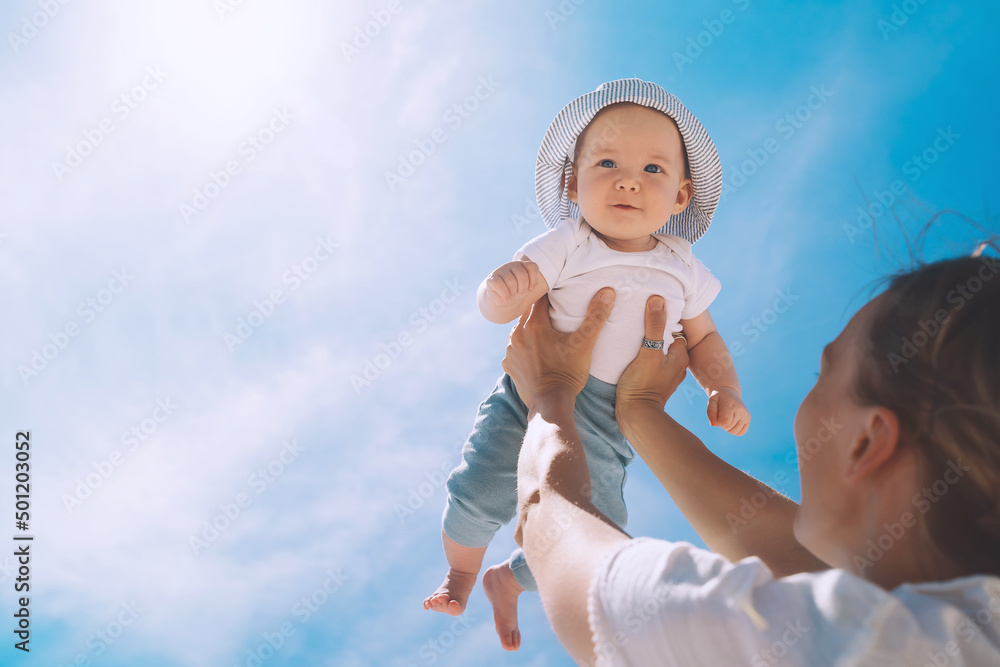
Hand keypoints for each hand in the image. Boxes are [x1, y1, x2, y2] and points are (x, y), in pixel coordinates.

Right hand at [484, 260, 541, 310]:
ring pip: (511, 281)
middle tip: (519, 292)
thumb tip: (531, 286)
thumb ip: (533, 283)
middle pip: (522, 275)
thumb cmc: (518, 291)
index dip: (534, 280)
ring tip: (512, 295)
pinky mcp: (491, 279)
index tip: (530, 288)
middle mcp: (512, 265)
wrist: (503, 299)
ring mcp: (501, 270)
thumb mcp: (528, 288)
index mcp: (522, 264)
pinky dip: (505, 295)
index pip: (532, 266)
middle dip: (523, 288)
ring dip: (513, 293)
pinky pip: (499, 285)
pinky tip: (506, 298)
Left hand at [502, 288, 614, 407]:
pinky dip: (524, 348)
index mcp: (534, 324)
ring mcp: (510, 351)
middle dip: (541, 313)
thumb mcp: (584, 343)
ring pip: (520, 331)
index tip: (560, 296)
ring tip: (546, 334)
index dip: (551, 296)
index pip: (540, 299)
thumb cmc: (568, 373)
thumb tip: (608, 292)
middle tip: (556, 314)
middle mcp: (517, 334)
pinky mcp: (509, 365)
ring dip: (531, 330)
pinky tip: (536, 353)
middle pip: (528, 314)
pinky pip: (516, 349)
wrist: (550, 404)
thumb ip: (595, 316)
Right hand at [615, 296, 689, 422]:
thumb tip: (658, 299)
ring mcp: (665, 376)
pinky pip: (652, 362)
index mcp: (680, 356)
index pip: (675, 328)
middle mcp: (677, 365)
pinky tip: (631, 354)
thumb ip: (654, 326)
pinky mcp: (653, 383)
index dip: (663, 319)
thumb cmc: (642, 384)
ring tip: (633, 335)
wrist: (635, 416)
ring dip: (649, 344)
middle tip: (638, 320)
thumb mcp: (648, 352)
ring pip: (659, 351)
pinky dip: (644, 356)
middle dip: (655, 330)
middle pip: (666, 339)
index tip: (649, 310)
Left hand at [708, 387, 750, 435]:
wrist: (730, 394)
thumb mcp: (711, 401)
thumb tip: (713, 424)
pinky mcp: (748, 420)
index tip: (717, 415)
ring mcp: (746, 415)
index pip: (725, 421)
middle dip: (721, 424)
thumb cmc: (719, 399)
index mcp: (730, 404)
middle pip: (727, 427)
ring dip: (727, 427)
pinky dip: (734, 430)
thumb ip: (710, 412)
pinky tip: (732, 421)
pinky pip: (740, 433)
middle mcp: (741, 410)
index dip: (718, 422)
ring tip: (727, 417)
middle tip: (722, 414)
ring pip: (734, 432)